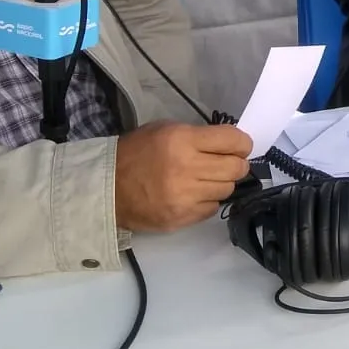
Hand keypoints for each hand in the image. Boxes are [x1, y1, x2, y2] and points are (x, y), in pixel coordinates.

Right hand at [114, 122, 252, 231]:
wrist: (106, 189)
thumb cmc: (137, 153)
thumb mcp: (165, 130)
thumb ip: (198, 136)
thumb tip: (230, 144)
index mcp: (182, 141)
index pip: (234, 140)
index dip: (242, 143)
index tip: (238, 146)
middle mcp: (187, 168)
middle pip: (236, 168)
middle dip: (236, 164)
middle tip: (224, 163)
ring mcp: (185, 197)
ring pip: (227, 189)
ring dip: (220, 183)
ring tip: (204, 179)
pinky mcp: (182, 218)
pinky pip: (212, 208)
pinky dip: (208, 201)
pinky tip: (193, 195)